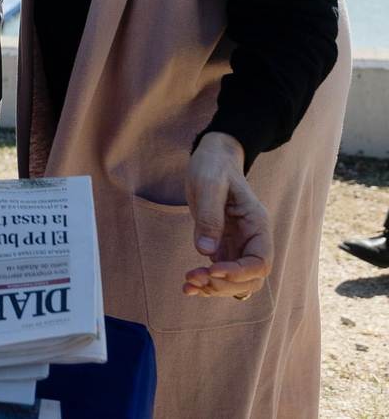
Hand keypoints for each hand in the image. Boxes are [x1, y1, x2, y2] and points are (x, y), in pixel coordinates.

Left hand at [182, 132, 272, 298]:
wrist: (211, 159)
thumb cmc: (213, 167)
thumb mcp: (209, 184)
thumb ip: (209, 216)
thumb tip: (205, 251)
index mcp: (257, 224)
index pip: (260, 261)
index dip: (239, 272)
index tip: (211, 269)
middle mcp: (252, 239)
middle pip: (250, 278)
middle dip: (223, 284)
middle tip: (193, 276)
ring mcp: (238, 244)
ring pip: (236, 281)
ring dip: (214, 288)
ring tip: (188, 284)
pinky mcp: (222, 246)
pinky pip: (221, 272)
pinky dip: (207, 283)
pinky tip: (188, 287)